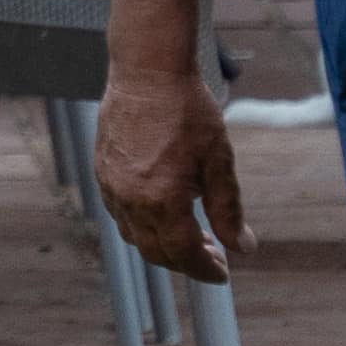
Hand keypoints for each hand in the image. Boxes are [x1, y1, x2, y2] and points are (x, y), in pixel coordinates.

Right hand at [95, 65, 246, 284]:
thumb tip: (243, 247)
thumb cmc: (187, 109)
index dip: (205, 269)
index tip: (223, 273)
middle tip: (213, 256)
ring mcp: (112, 188)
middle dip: (186, 262)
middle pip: (157, 252)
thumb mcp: (219, 160)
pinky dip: (142, 226)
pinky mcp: (102, 174)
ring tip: (191, 237)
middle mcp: (131, 200)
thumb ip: (229, 209)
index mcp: (163, 199)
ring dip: (163, 246)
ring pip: (135, 237)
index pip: (184, 253)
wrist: (147, 72)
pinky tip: (162, 214)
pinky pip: (120, 215)